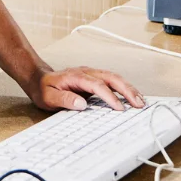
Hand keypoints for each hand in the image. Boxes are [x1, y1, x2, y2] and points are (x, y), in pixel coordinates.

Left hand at [25, 66, 145, 112]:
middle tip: (139, 104)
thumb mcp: (49, 97)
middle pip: (111, 78)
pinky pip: (112, 81)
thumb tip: (82, 103)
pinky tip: (132, 96)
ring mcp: (92, 74)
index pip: (97, 85)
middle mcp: (87, 72)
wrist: (39, 79)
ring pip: (115, 78)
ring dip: (129, 89)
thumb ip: (65, 99)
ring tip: (141, 102)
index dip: (110, 96)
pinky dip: (125, 88)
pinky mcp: (94, 79)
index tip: (119, 108)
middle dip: (127, 90)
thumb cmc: (44, 89)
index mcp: (76, 76)